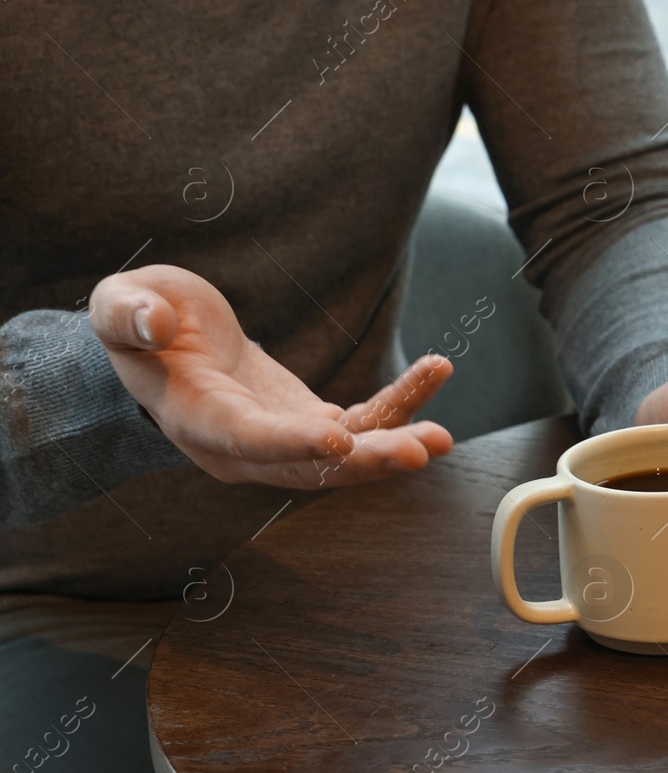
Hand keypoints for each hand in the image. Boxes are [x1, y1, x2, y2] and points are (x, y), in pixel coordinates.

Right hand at [91, 264, 453, 486]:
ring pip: (345, 455)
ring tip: (442, 434)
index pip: (247, 438)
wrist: (166, 340)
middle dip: (366, 461)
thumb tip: (152, 324)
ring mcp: (283, 440)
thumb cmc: (141, 319)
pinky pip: (364, 420)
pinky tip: (436, 371)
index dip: (290, 440)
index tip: (337, 435)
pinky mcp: (313, 423)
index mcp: (197, 419)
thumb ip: (129, 315)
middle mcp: (244, 446)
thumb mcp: (120, 306)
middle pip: (309, 466)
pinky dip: (401, 401)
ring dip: (396, 441)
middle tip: (419, 451)